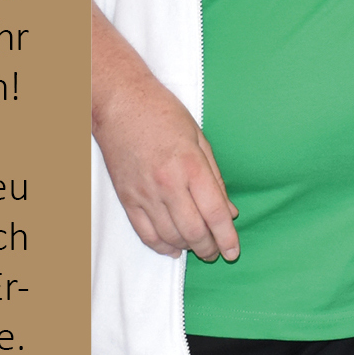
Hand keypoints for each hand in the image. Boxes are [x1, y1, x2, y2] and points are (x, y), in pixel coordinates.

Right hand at [94, 8, 239, 261]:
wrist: (120, 102)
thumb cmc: (162, 114)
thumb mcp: (200, 140)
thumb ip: (216, 179)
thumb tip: (229, 212)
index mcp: (191, 166)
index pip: (215, 214)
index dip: (227, 238)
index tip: (233, 251)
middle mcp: (168, 183)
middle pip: (194, 231)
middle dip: (209, 248)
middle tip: (216, 252)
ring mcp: (145, 192)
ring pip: (170, 236)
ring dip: (187, 248)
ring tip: (196, 247)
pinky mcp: (127, 196)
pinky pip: (145, 232)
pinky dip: (160, 245)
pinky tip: (171, 247)